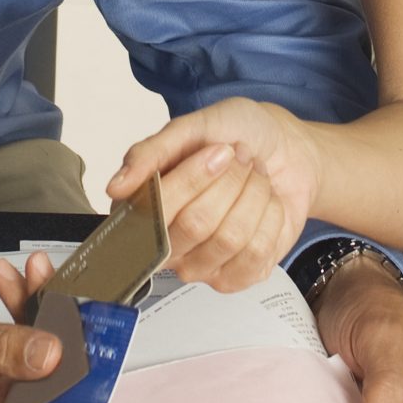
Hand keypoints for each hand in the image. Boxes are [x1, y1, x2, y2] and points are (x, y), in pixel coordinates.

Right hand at [0, 253, 68, 402]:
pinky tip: (22, 286)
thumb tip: (54, 356)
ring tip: (37, 278)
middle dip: (53, 360)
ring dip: (42, 332)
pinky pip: (22, 369)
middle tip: (66, 310)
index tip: (71, 375)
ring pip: (33, 388)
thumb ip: (1, 347)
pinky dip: (26, 328)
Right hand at [107, 98, 322, 291]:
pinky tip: (265, 204)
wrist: (285, 148)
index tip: (220, 149)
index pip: (156, 209)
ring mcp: (200, 264)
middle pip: (196, 224)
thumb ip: (152, 152)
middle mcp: (165, 243)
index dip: (193, 179)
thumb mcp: (194, 126)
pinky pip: (257, 254)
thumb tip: (116, 187)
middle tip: (240, 158)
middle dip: (231, 182)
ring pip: (231, 239)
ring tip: (255, 177)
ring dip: (254, 195)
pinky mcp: (237, 276)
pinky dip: (271, 218)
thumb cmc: (236, 135)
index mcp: (143, 206)